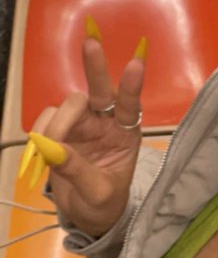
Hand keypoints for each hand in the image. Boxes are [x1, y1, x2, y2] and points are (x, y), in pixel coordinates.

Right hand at [20, 18, 146, 237]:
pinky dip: (41, 130)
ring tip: (49, 151)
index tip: (136, 64)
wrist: (88, 214)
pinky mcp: (61, 128)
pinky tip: (41, 150)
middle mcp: (106, 122)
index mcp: (127, 135)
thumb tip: (53, 150)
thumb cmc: (104, 204)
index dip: (132, 86)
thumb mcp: (97, 194)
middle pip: (101, 90)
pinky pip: (47, 118)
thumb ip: (78, 172)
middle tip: (91, 43)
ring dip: (58, 123)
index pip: (132, 107)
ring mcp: (83, 123)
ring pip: (68, 105)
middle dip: (95, 67)